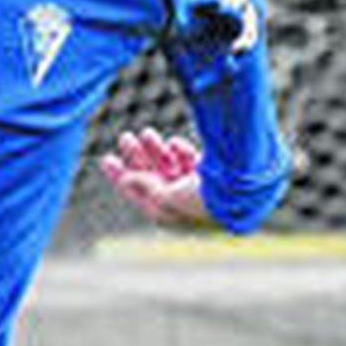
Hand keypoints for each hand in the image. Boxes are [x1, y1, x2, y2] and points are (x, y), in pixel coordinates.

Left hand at [98, 127, 212, 227]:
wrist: (239, 195)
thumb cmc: (201, 200)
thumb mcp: (165, 195)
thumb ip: (144, 185)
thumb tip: (126, 179)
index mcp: (165, 212)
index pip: (136, 192)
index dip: (120, 176)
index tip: (106, 158)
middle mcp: (177, 201)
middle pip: (149, 176)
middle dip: (137, 156)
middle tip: (125, 137)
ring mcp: (192, 186)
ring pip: (167, 164)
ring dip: (155, 149)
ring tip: (146, 133)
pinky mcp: (208, 173)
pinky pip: (186, 160)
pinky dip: (179, 151)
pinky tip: (175, 143)